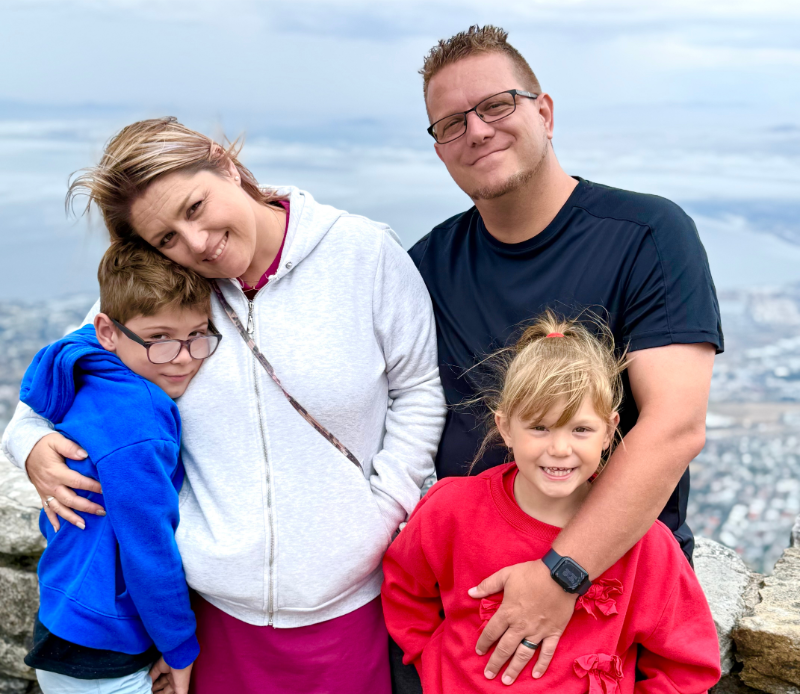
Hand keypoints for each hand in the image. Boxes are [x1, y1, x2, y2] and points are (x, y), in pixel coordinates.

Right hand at [27, 432, 103, 531]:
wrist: (26, 449)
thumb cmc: (45, 444)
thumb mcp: (57, 441)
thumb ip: (71, 447)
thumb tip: (85, 454)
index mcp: (56, 472)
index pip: (77, 482)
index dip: (92, 487)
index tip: (105, 490)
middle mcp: (51, 485)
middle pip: (70, 500)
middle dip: (87, 507)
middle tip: (102, 511)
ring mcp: (46, 491)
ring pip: (59, 508)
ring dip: (71, 518)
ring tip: (84, 525)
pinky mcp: (42, 494)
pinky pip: (47, 509)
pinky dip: (52, 519)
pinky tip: (58, 529)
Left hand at [150, 657, 193, 693]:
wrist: (179, 657)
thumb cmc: (182, 673)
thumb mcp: (182, 688)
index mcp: (178, 683)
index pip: (170, 691)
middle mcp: (172, 678)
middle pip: (163, 688)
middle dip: (158, 692)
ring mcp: (165, 672)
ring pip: (158, 682)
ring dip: (153, 687)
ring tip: (147, 691)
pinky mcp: (159, 667)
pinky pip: (153, 674)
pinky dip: (149, 679)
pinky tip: (145, 684)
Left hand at [469, 560, 576, 684]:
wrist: (560, 575)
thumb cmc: (531, 573)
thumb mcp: (506, 575)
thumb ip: (488, 585)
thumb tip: (471, 592)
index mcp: (508, 612)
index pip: (492, 632)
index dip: (484, 642)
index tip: (479, 651)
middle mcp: (521, 625)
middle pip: (505, 648)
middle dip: (495, 663)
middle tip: (488, 674)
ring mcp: (538, 631)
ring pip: (523, 654)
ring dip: (514, 669)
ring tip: (506, 681)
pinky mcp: (553, 633)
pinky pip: (547, 652)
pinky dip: (542, 665)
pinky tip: (535, 675)